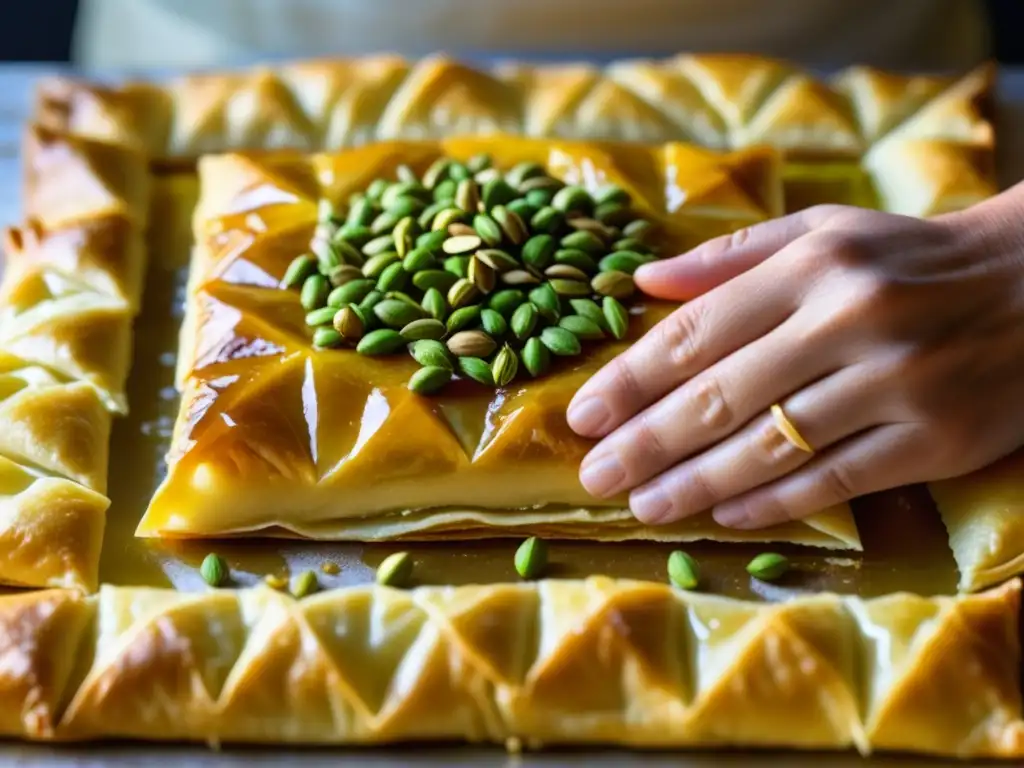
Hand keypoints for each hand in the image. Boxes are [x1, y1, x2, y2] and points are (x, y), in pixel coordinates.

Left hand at [566, 195, 1023, 529]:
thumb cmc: (910, 257)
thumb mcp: (825, 230)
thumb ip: (730, 256)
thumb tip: (641, 283)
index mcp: (814, 265)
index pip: (696, 331)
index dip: (630, 380)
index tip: (582, 416)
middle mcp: (850, 321)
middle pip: (720, 397)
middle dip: (645, 443)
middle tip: (593, 476)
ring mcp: (897, 385)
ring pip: (771, 448)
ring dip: (694, 484)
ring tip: (641, 505)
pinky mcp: (936, 440)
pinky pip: (836, 482)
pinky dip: (772, 504)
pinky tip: (721, 515)